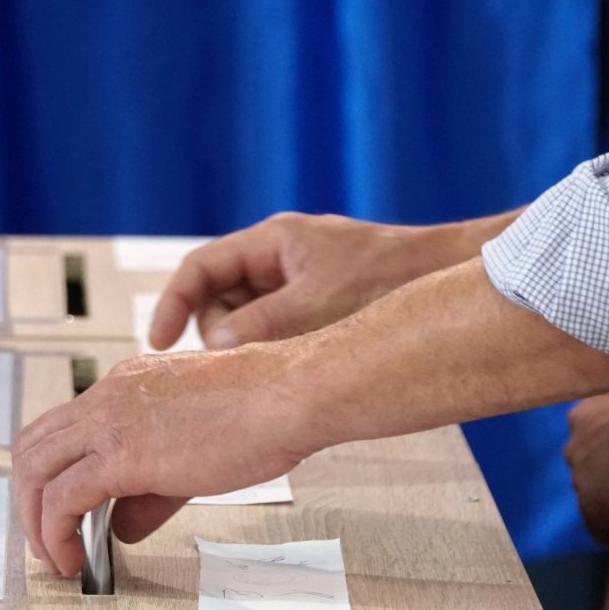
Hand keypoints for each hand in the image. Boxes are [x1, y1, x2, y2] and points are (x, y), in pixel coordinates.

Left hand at [12, 345, 319, 576]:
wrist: (288, 394)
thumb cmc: (262, 412)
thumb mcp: (193, 452)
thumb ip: (151, 490)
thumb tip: (122, 526)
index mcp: (126, 387)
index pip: (62, 429)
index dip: (51, 474)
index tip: (63, 513)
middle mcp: (109, 397)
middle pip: (33, 448)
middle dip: (30, 501)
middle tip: (49, 541)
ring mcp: (110, 422)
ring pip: (34, 471)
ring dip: (36, 522)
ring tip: (57, 558)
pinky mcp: (121, 454)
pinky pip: (62, 499)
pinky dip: (57, 533)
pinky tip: (75, 558)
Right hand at [149, 212, 451, 350]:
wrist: (449, 274)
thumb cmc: (391, 275)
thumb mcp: (316, 304)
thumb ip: (261, 326)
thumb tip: (217, 351)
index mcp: (272, 242)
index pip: (200, 269)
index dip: (173, 305)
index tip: (159, 343)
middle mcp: (280, 260)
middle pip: (220, 301)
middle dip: (225, 334)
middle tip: (249, 360)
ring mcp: (300, 285)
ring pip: (248, 323)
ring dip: (255, 347)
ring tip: (286, 362)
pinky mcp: (319, 310)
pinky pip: (278, 334)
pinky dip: (278, 352)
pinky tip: (301, 368)